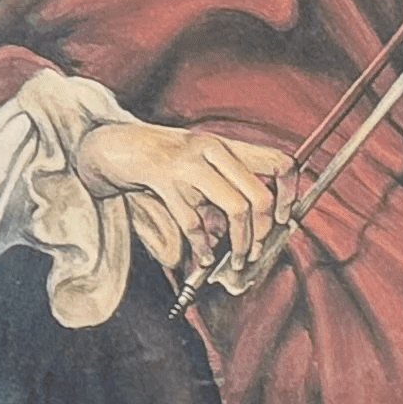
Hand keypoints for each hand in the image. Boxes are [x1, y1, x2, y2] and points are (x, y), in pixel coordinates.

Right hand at [74, 120, 294, 278]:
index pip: (279, 162)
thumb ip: (225, 187)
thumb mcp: (201, 164)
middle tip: (256, 251)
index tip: (282, 217)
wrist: (114, 144)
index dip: (289, 192)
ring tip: (236, 259)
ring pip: (234, 208)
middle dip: (262, 232)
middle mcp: (213, 150)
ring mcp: (188, 162)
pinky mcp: (163, 177)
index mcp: (228, 146)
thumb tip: (256, 227)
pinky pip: (193, 219)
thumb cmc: (163, 160)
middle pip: (258, 195)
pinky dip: (202, 245)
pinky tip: (203, 256)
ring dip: (240, 243)